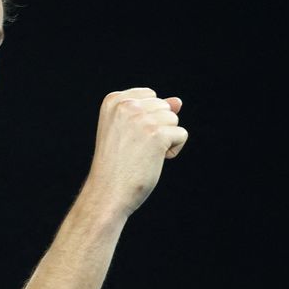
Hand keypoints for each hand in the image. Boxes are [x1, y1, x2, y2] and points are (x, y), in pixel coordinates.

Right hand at [85, 87, 187, 219]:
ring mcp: (141, 119)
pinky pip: (181, 135)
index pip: (150, 96)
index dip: (147, 119)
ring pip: (173, 120)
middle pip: (163, 107)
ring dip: (165, 139)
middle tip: (134, 149)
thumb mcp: (129, 130)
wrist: (107, 191)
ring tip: (143, 155)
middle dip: (157, 128)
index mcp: (114, 101)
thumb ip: (151, 111)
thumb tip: (178, 101)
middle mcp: (126, 105)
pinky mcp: (157, 134)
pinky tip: (154, 161)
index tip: (128, 138)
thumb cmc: (116, 163)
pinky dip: (173, 151)